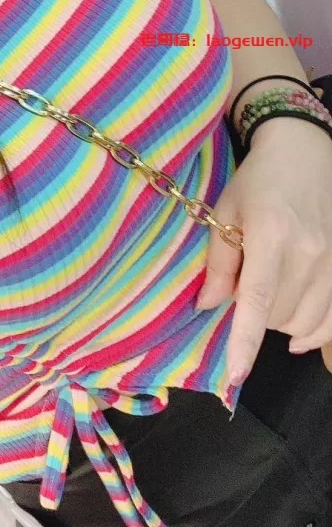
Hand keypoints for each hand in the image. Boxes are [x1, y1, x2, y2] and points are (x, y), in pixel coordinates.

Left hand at [195, 117, 331, 384]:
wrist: (307, 152)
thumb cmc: (258, 181)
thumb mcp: (225, 211)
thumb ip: (219, 261)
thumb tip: (209, 307)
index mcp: (271, 234)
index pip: (259, 299)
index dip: (246, 341)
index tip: (235, 374)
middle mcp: (310, 251)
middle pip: (281, 316)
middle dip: (258, 317)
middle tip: (246, 291)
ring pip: (307, 322)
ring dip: (284, 324)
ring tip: (271, 299)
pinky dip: (316, 333)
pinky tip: (300, 332)